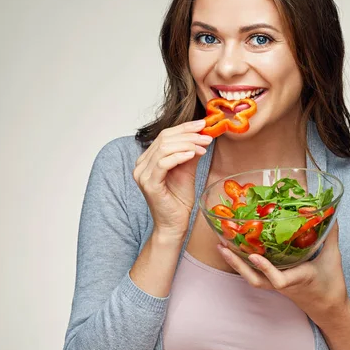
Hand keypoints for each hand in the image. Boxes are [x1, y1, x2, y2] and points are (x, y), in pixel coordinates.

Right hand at [133, 120, 212, 238]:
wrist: (174, 224)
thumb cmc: (179, 200)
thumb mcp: (187, 170)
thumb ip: (191, 153)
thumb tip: (202, 135)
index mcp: (148, 159)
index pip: (165, 136)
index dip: (184, 128)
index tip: (203, 124)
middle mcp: (141, 165)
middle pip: (164, 139)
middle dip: (189, 135)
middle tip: (207, 136)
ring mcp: (142, 174)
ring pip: (163, 148)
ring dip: (187, 144)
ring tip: (204, 146)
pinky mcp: (148, 184)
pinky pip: (163, 163)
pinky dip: (179, 156)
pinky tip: (193, 154)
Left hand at [218, 221, 348, 327]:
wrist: (328, 308)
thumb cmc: (331, 284)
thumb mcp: (333, 257)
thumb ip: (330, 235)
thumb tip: (330, 212)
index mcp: (299, 278)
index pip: (280, 280)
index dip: (266, 269)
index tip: (254, 256)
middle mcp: (284, 284)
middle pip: (256, 280)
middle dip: (238, 265)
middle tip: (223, 247)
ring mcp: (278, 286)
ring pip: (253, 279)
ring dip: (236, 264)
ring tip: (222, 247)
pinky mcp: (275, 284)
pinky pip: (257, 276)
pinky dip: (244, 264)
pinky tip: (236, 251)